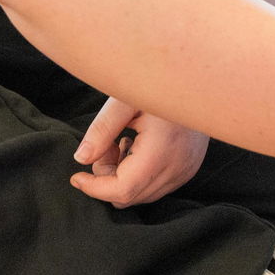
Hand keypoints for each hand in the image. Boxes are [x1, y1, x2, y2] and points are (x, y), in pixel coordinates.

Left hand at [70, 96, 209, 208]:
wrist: (197, 77)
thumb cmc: (158, 82)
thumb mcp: (124, 99)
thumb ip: (102, 130)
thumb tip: (81, 159)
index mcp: (162, 149)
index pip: (123, 189)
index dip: (94, 188)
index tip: (76, 175)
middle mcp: (178, 167)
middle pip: (130, 197)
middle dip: (107, 178)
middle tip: (106, 145)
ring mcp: (187, 170)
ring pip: (142, 194)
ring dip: (123, 177)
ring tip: (122, 141)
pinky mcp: (190, 168)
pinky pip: (156, 186)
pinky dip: (139, 175)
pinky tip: (137, 146)